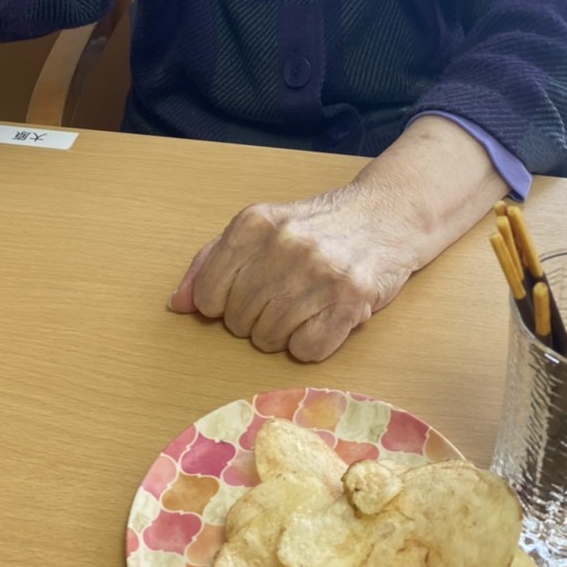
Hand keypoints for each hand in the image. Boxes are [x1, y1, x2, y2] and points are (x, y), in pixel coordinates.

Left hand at [168, 189, 420, 362]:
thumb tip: (178, 305)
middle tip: (285, 296)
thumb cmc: (317, 228)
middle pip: (238, 322)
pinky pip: (307, 351)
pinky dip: (313, 344)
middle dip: (256, 318)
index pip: (208, 296)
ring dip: (284, 333)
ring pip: (270, 340)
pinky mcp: (351, 299)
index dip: (224, 303)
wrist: (388, 215)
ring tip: (306, 305)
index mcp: (253, 223)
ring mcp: (319, 271)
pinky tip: (325, 318)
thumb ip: (212, 261)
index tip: (248, 291)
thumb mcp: (260, 228)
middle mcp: (285, 244)